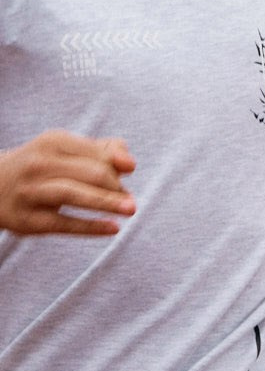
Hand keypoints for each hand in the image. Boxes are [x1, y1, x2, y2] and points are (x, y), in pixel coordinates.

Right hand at [0, 130, 136, 236]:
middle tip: (129, 200)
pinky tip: (114, 228)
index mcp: (52, 142)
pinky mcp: (27, 220)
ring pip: (74, 194)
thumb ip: (102, 151)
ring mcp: (30, 192)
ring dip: (107, 202)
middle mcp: (38, 165)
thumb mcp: (66, 150)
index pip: (98, 153)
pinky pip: (63, 223)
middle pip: (92, 173)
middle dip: (116, 186)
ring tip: (132, 209)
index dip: (118, 165)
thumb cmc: (43, 167)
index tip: (126, 172)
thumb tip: (129, 163)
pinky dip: (91, 226)